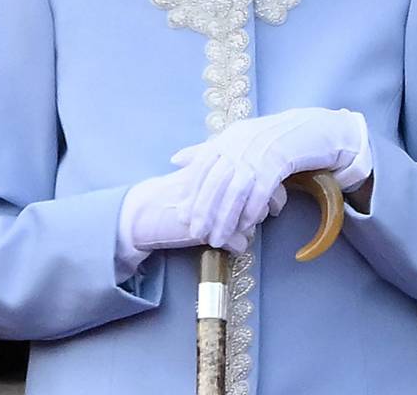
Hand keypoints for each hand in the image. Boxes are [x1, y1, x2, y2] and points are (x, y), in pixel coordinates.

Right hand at [118, 165, 274, 256]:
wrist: (144, 211)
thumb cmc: (173, 193)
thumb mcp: (199, 176)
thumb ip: (221, 172)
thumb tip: (248, 173)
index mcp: (221, 170)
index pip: (259, 176)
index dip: (269, 187)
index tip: (272, 196)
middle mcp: (222, 187)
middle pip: (260, 198)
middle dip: (264, 209)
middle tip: (265, 214)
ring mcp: (216, 210)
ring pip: (251, 222)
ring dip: (250, 228)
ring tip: (242, 230)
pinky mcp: (208, 232)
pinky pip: (238, 243)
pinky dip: (238, 246)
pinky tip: (233, 245)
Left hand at [170, 107, 369, 249]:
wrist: (314, 129)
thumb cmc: (274, 139)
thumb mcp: (240, 140)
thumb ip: (208, 151)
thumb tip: (175, 160)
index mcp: (229, 137)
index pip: (202, 167)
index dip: (193, 193)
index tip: (184, 216)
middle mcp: (240, 142)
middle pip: (216, 181)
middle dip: (205, 211)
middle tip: (199, 234)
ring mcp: (260, 151)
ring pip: (236, 190)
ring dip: (226, 217)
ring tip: (219, 238)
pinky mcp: (280, 160)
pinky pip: (261, 189)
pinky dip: (252, 209)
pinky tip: (247, 225)